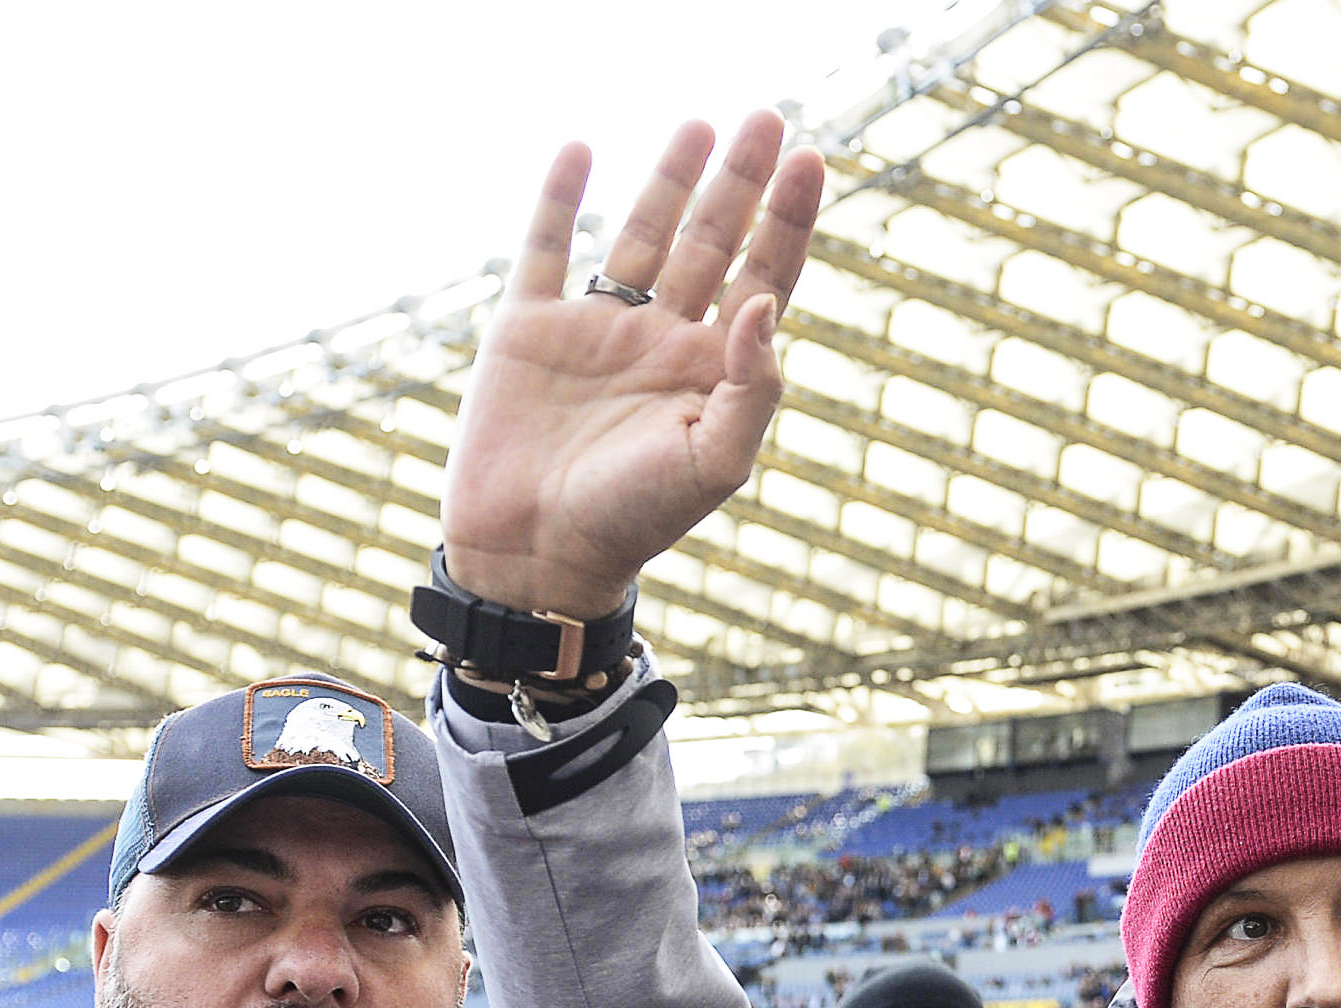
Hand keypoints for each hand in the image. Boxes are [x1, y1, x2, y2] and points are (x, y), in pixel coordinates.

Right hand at [441, 114, 826, 618]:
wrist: (536, 555)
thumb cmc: (634, 521)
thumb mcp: (714, 462)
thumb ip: (752, 385)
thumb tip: (764, 300)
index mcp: (712, 370)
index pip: (765, 276)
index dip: (790, 220)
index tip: (812, 160)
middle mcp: (660, 339)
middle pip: (712, 240)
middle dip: (742, 182)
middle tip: (767, 119)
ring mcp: (595, 329)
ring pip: (640, 234)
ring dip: (669, 178)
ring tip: (699, 124)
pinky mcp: (527, 328)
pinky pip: (546, 248)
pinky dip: (560, 199)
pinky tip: (580, 152)